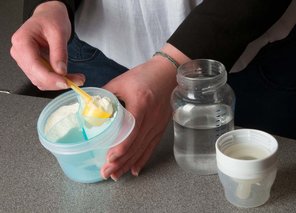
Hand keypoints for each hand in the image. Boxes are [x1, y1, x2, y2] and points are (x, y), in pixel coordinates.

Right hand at [10, 1, 83, 89]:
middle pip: (37, 77)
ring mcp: (26, 61)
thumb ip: (59, 52)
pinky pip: (45, 78)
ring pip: (42, 81)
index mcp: (22, 42)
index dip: (50, 78)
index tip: (66, 82)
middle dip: (58, 82)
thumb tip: (61, 71)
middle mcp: (20, 53)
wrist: (50, 16)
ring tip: (77, 78)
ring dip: (60, 83)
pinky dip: (58, 80)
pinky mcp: (34, 66)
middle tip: (78, 80)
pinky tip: (70, 77)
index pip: (34, 66)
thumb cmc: (51, 19)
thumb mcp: (59, 32)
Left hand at [100, 44, 189, 180]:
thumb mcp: (121, 81)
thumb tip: (89, 108)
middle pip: (136, 144)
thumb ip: (104, 95)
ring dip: (129, 163)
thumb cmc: (144, 75)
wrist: (167, 73)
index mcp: (141, 103)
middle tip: (106, 173)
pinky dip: (142, 159)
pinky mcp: (161, 127)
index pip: (132, 130)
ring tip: (116, 175)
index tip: (109, 158)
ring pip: (143, 149)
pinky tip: (134, 169)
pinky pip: (152, 146)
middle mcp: (152, 117)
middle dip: (121, 161)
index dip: (121, 147)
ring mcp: (158, 124)